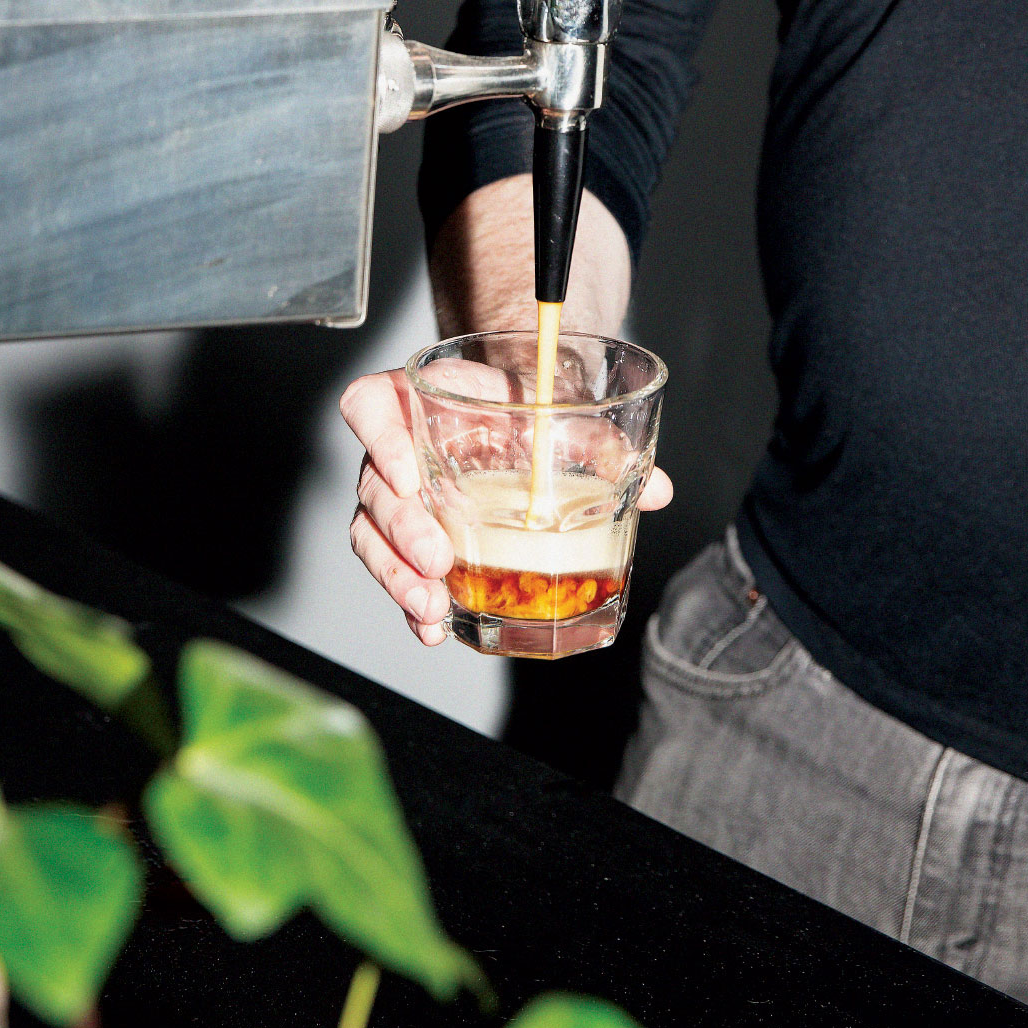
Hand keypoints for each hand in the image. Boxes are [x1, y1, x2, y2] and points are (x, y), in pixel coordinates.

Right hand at [340, 365, 676, 647]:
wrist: (521, 417)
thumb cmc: (528, 409)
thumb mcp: (564, 416)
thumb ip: (605, 446)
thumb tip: (659, 491)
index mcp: (418, 399)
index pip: (368, 406)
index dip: (378, 438)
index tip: (410, 474)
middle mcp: (395, 449)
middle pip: (372, 487)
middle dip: (401, 530)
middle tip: (438, 559)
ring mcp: (396, 498)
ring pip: (372, 536)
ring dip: (397, 576)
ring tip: (433, 606)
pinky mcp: (407, 540)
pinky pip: (394, 571)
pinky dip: (411, 603)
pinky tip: (435, 628)